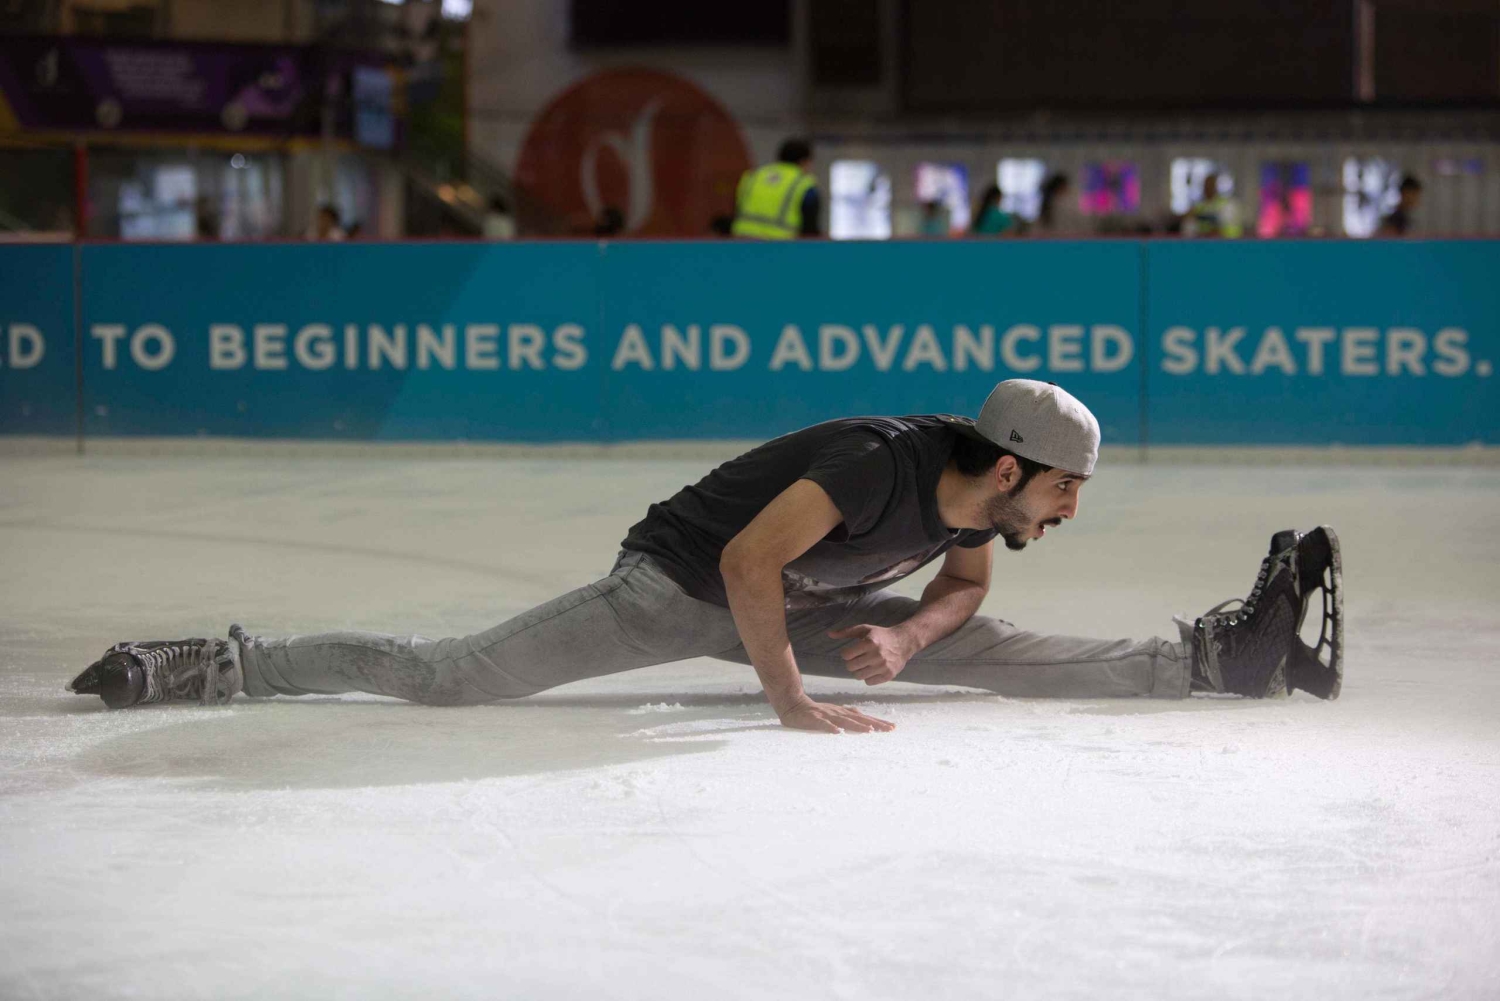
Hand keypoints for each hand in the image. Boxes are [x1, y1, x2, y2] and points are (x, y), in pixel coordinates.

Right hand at [777, 697, 894, 733]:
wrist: (794, 704)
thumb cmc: (815, 711)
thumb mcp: (834, 712)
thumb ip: (847, 715)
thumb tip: (863, 717)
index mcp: (843, 712)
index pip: (864, 717)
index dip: (878, 722)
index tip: (892, 727)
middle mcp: (838, 713)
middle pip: (860, 719)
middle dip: (875, 724)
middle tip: (889, 729)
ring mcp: (827, 715)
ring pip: (845, 721)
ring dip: (858, 726)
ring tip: (870, 731)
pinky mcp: (815, 719)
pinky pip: (824, 725)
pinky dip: (831, 728)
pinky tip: (837, 733)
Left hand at [828, 623, 915, 685]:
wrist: (903, 642)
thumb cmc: (880, 635)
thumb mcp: (864, 629)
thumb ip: (846, 632)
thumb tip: (829, 634)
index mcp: (870, 642)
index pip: (846, 655)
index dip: (846, 653)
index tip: (851, 651)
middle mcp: (876, 655)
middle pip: (851, 667)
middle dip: (851, 662)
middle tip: (858, 658)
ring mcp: (883, 666)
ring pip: (858, 676)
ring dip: (858, 670)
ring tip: (864, 664)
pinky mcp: (888, 675)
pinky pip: (869, 682)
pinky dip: (868, 677)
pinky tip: (872, 669)